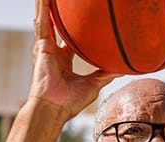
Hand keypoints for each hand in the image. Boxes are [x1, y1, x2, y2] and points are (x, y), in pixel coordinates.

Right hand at [28, 0, 119, 120]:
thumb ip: (106, 73)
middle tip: (64, 2)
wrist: (54, 108)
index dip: (73, 29)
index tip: (80, 19)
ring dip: (47, 5)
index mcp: (62, 60)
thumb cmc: (70, 102)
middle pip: (55, 25)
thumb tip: (123, 68)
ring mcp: (45, 48)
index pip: (68, 39)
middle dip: (58, 12)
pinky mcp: (41, 46)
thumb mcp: (94, 84)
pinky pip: (42, 22)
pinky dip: (43, 8)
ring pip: (46, 19)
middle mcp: (52, 51)